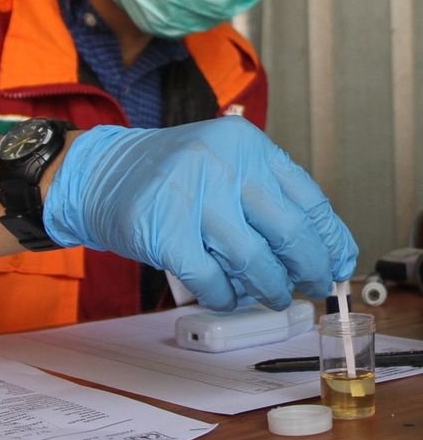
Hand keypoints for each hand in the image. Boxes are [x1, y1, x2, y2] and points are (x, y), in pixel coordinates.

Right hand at [43, 117, 357, 310]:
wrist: (102, 174)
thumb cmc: (170, 174)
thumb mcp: (225, 165)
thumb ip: (268, 198)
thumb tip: (323, 249)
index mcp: (246, 143)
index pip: (308, 197)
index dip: (330, 238)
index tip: (338, 262)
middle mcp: (223, 163)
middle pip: (290, 231)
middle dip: (310, 269)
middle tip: (312, 285)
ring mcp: (192, 195)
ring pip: (254, 261)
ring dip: (270, 289)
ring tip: (272, 295)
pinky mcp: (164, 231)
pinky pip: (212, 280)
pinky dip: (226, 296)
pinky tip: (227, 295)